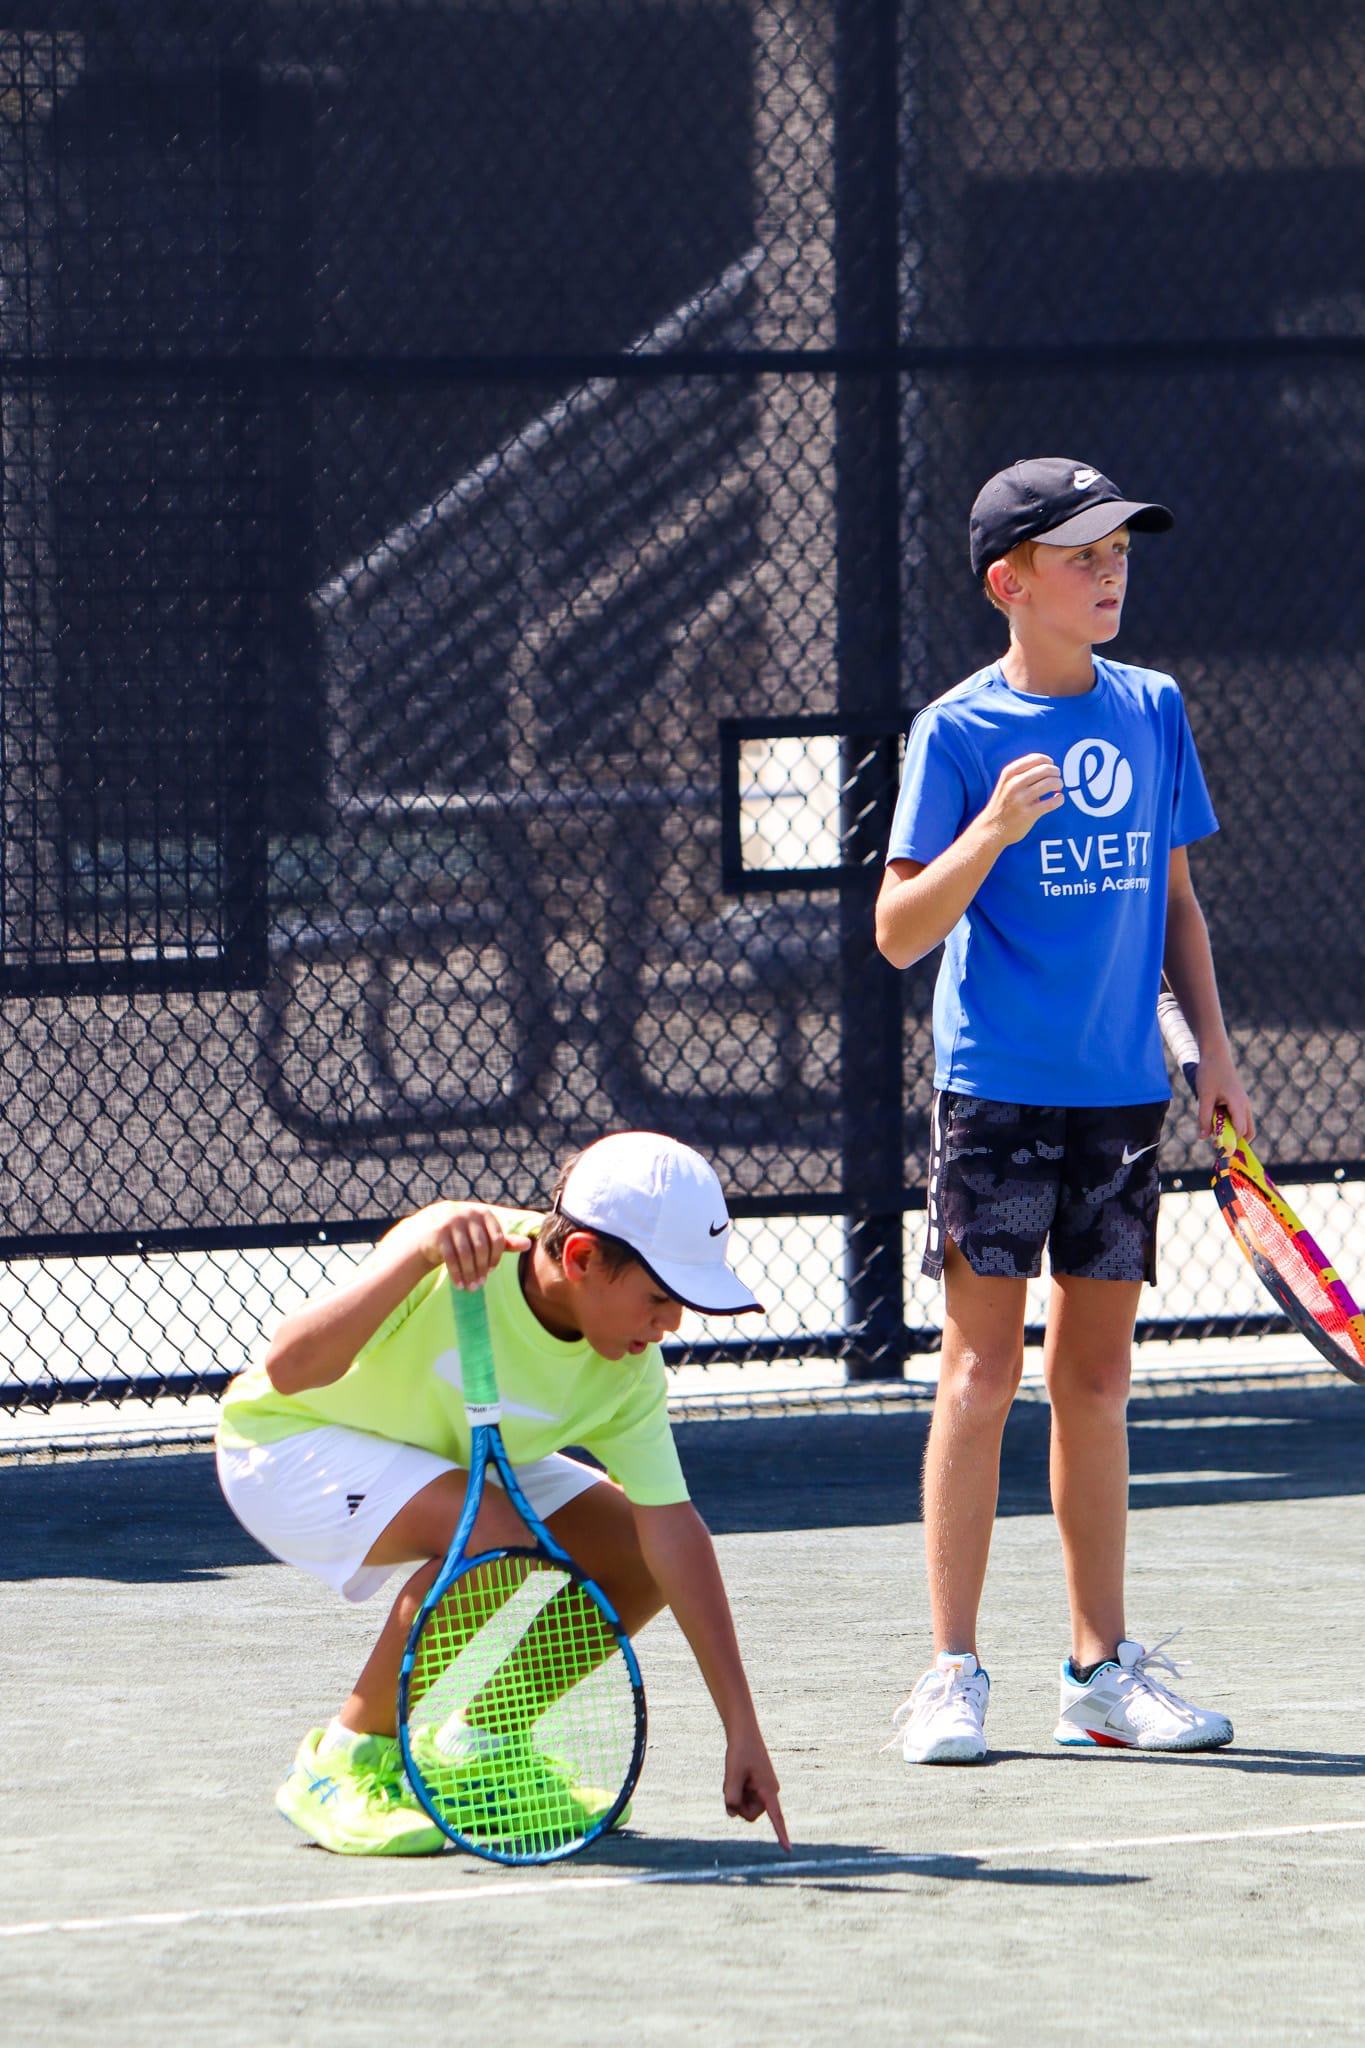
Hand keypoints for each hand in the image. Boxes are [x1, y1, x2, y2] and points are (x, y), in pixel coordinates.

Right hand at [413, 1202, 532, 1289]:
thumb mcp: (486, 1241)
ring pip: (466, 1254)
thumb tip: (529, 1244)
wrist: (434, 1239)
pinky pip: (450, 1257)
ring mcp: (453, 1221)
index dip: (495, 1258)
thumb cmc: (467, 1241)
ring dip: (469, 1274)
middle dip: (481, 1269)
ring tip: (472, 1288)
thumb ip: (507, 1243)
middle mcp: (469, 1213)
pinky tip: (459, 1285)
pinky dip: (456, 1274)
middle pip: (481, 1247)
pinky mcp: (440, 1232)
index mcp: (484, 1213)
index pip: (497, 1239)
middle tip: (480, 1285)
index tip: (491, 1271)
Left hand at [723, 1733, 790, 1852]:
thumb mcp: (732, 1774)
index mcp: (768, 1789)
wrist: (743, 1733)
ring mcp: (764, 1790)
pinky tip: (735, 1776)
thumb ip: (732, 1796)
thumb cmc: (740, 1751)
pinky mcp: (758, 1787)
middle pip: (750, 1814)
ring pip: (745, 1807)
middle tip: (731, 1783)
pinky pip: (745, 1798)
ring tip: (734, 1776)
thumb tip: (732, 1814)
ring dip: (736, 1796)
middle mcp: (770, 1792)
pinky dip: (736, 1792)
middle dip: (738, 1805)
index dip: (781, 1834)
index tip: (788, 1850)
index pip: (776, 1816)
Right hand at [979, 753, 1064, 846]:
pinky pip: (1052, 802)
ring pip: (1050, 783)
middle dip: (1056, 773)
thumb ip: (1023, 773)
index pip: (1036, 759)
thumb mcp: (1006, 783)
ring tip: (1057, 789)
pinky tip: (1058, 799)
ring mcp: (1020, 800)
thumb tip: (1050, 768)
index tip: (1051, 768)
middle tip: (1057, 780)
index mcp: (1009, 774)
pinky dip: (1060, 799)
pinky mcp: (1028, 814)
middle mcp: (1014, 784)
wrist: (991, 829)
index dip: (1049, 762)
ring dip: (1059, 784)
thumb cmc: (1004, 804)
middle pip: (1045, 769)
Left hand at [1196, 1056, 1254, 1146]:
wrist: (1216, 1054)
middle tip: (1217, 1143)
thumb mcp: (1204, 1097)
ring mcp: (1243, 1103)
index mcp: (1239, 1104)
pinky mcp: (1238, 1100)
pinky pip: (1237, 1117)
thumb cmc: (1210, 1073)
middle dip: (1235, 1140)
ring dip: (1230, 1130)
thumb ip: (1204, 1118)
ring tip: (1213, 1127)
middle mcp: (1245, 1105)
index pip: (1241, 1131)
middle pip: (1248, 1132)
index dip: (1231, 1142)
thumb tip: (1203, 1138)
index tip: (1218, 1149)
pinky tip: (1214, 1118)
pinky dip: (1229, 1122)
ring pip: (1243, 1125)